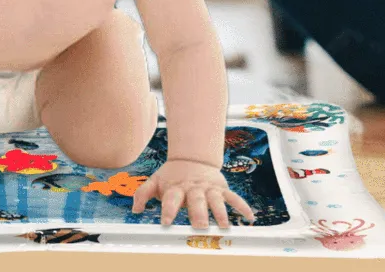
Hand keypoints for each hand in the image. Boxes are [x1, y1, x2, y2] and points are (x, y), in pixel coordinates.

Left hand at [132, 159, 255, 228]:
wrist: (192, 158)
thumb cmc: (172, 175)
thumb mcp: (156, 180)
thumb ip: (143, 193)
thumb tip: (134, 210)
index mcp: (176, 187)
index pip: (171, 199)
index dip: (168, 210)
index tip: (166, 223)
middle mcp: (193, 188)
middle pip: (196, 200)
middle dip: (198, 213)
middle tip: (199, 226)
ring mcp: (208, 188)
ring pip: (215, 199)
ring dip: (220, 211)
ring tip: (224, 224)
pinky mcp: (221, 188)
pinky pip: (233, 197)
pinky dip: (242, 206)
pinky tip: (249, 218)